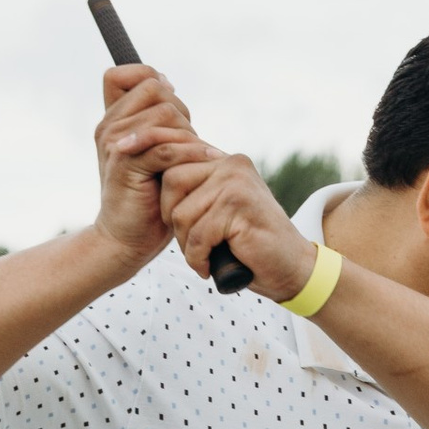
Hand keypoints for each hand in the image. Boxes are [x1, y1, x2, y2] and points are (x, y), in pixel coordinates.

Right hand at [93, 65, 191, 269]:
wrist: (127, 239)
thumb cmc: (148, 198)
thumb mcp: (153, 151)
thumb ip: (158, 121)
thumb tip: (170, 84)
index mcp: (113, 120)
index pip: (126, 74)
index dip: (152, 79)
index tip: (172, 106)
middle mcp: (109, 126)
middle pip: (154, 89)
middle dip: (181, 112)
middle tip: (190, 142)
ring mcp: (115, 144)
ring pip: (164, 115)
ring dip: (189, 134)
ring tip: (199, 157)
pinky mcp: (126, 165)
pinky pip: (166, 147)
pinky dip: (193, 153)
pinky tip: (210, 160)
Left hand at [149, 143, 315, 299]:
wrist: (292, 268)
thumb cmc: (251, 246)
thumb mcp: (221, 211)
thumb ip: (198, 192)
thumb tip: (154, 176)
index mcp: (226, 161)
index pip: (174, 159)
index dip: (156, 179)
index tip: (136, 179)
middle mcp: (231, 164)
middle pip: (171, 181)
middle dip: (171, 220)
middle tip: (190, 245)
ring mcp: (236, 183)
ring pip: (181, 213)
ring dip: (186, 245)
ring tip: (202, 257)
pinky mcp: (238, 207)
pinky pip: (198, 234)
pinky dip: (197, 257)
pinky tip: (207, 267)